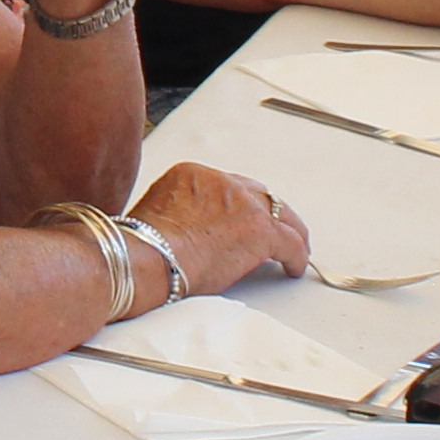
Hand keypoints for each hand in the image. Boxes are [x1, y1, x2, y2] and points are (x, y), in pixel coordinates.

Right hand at [127, 159, 306, 299]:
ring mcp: (245, 204)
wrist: (149, 258)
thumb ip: (180, 213)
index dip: (237, 207)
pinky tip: (294, 266)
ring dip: (287, 230)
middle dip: (264, 214)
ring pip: (280, 213)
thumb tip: (190, 231)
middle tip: (269, 230)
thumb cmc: (143, 246)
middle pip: (257, 195)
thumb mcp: (156, 213)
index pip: (226, 187)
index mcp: (192, 174)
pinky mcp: (261, 231)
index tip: (238, 221)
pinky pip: (291, 241)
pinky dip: (295, 255)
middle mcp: (222, 183)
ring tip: (292, 245)